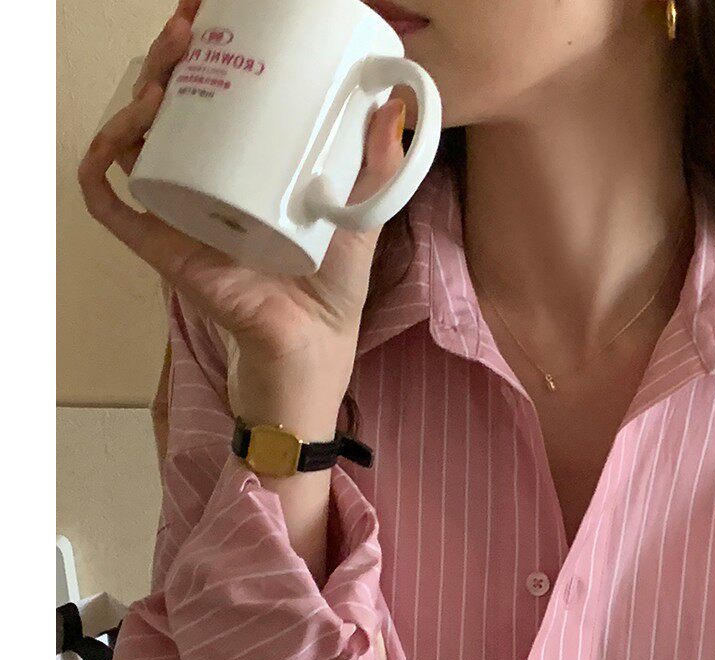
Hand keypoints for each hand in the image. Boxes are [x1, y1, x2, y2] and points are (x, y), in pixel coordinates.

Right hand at [77, 0, 412, 380]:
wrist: (314, 350)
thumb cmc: (333, 288)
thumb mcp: (361, 214)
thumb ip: (378, 163)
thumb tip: (393, 100)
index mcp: (243, 165)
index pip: (210, 93)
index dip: (200, 50)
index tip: (206, 12)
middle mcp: (204, 181)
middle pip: (166, 104)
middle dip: (166, 59)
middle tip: (183, 31)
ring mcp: (179, 212)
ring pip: (134, 141)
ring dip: (133, 101)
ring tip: (159, 82)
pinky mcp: (164, 249)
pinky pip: (114, 207)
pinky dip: (100, 170)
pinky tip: (112, 144)